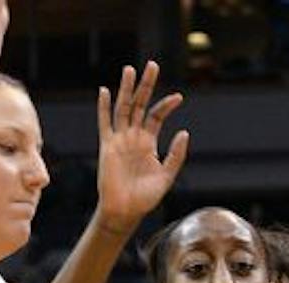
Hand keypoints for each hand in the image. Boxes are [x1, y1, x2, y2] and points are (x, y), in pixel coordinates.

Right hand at [93, 61, 187, 229]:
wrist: (125, 211)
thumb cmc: (146, 197)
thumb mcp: (167, 176)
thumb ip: (176, 155)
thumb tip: (184, 132)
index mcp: (149, 142)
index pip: (156, 116)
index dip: (166, 105)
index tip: (179, 97)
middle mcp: (134, 137)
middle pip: (139, 104)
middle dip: (146, 85)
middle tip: (152, 65)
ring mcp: (120, 139)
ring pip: (123, 108)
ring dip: (126, 89)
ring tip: (130, 70)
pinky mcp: (107, 146)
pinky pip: (105, 123)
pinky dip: (104, 108)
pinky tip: (105, 91)